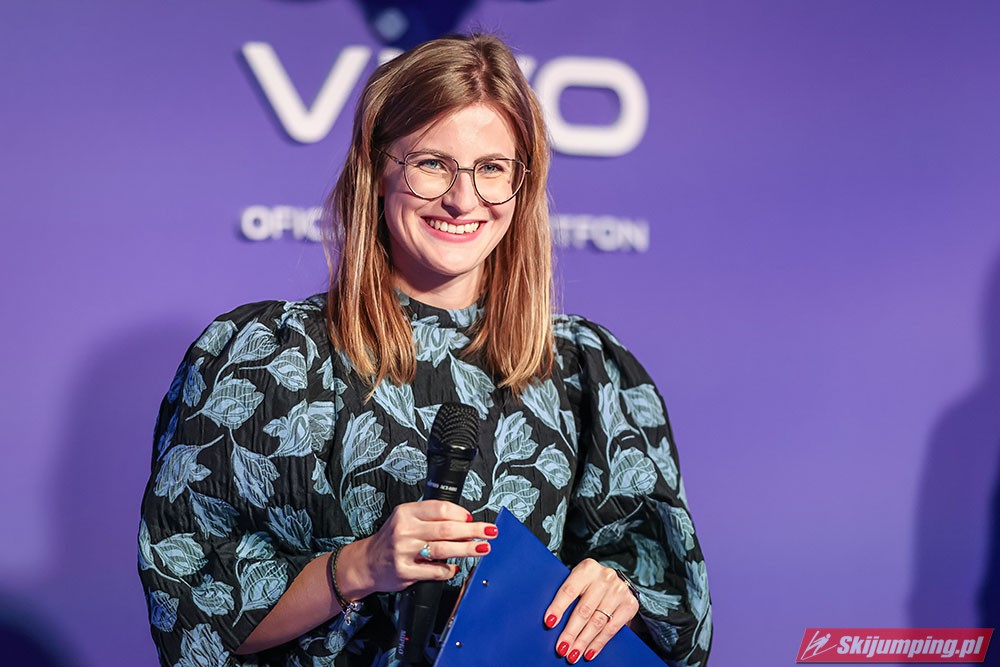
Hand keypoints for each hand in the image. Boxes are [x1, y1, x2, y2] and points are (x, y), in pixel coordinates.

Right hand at [336, 500, 497, 599]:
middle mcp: (404, 530)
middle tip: (489, 531)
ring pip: (444, 549)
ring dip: (468, 549)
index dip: (461, 514)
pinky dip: (449, 570)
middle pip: (447, 529)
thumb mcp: (405, 519)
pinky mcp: (405, 572)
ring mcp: (404, 551)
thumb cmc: (391, 539)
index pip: (440, 508)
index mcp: (406, 512)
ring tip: (483, 548)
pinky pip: (435, 571)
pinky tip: (455, 568)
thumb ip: (430, 518)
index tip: (473, 519)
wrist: (367, 563)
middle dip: (473, 530)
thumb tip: (464, 521)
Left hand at [543, 559, 640, 662]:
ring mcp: (619, 591)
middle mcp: (604, 578)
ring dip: (583, 641)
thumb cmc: (590, 584)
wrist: (618, 583)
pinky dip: (598, 643)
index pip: (569, 590)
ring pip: (597, 622)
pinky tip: (589, 652)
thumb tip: (550, 621)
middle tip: (561, 648)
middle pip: (584, 610)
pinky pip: (611, 629)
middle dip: (571, 632)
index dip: (558, 607)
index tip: (549, 623)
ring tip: (573, 654)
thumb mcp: (579, 581)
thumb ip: (568, 595)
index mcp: (587, 569)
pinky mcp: (629, 605)